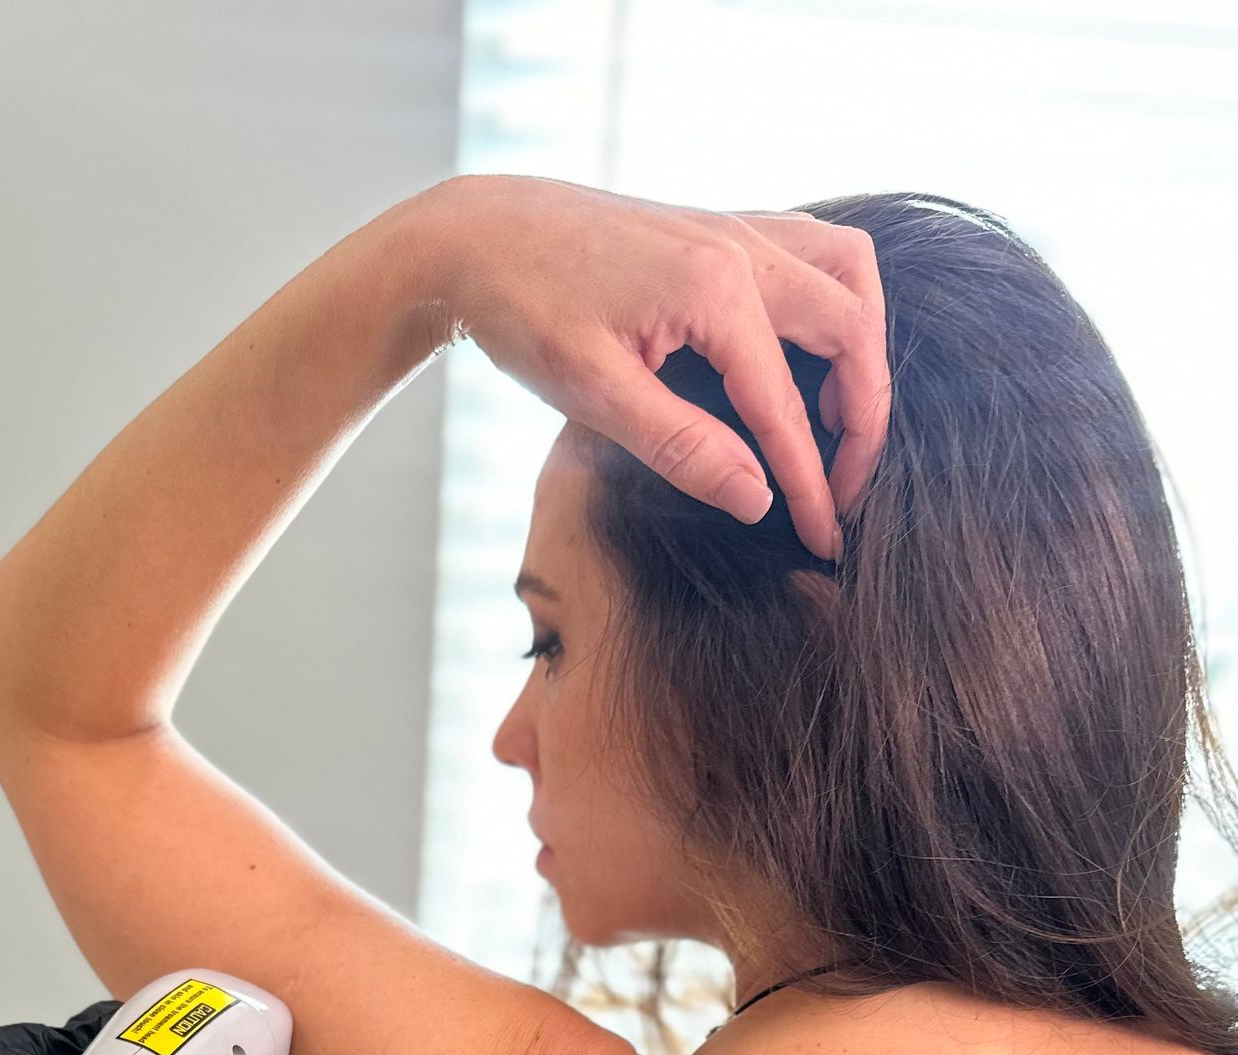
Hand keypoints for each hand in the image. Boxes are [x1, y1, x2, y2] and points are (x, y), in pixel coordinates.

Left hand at [424, 175, 889, 557]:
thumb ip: (682, 447)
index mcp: (716, 290)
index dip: (810, 483)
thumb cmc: (524, 312)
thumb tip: (757, 498)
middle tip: (844, 487)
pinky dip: (834, 304)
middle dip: (863, 415)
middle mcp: (743, 246)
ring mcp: (737, 226)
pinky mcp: (722, 226)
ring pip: (849, 273)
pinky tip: (805, 358)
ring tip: (837, 417)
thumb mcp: (594, 395)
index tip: (825, 539)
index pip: (786, 405)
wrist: (479, 236)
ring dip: (862, 345)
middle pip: (852, 327)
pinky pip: (814, 254)